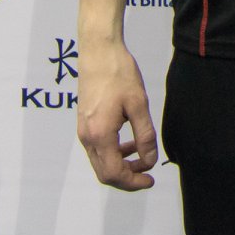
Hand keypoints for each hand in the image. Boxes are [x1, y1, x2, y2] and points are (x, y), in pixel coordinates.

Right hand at [76, 42, 159, 189]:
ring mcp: (83, 130)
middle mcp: (87, 137)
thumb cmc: (119, 74)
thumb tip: (149, 160)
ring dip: (121, 165)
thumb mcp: (138, 104)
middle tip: (148, 174)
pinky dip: (114, 152)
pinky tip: (129, 142)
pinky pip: (98, 148)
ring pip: (100, 162)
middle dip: (127, 178)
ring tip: (143, 156)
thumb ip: (144, 135)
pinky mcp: (84, 123)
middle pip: (104, 173)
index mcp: (100, 135)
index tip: (151, 179)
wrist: (98, 52)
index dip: (133, 182)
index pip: (114, 174)